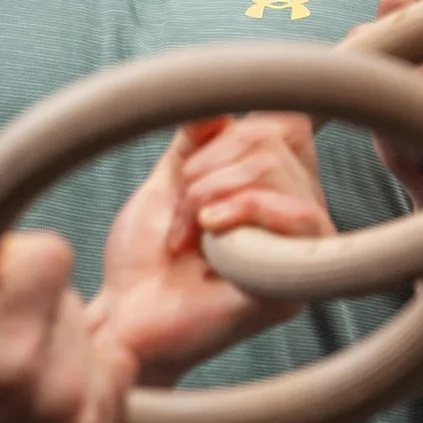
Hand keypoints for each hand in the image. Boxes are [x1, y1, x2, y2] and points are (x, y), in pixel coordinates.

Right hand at [0, 200, 130, 422]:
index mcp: (6, 350)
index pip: (52, 254)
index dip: (3, 259)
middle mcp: (57, 393)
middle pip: (67, 298)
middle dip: (19, 304)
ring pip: (87, 340)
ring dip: (44, 343)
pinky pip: (102, 387)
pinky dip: (66, 384)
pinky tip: (14, 401)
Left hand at [89, 112, 334, 383]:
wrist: (122, 317)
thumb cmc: (143, 262)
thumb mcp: (166, 186)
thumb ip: (195, 143)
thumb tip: (219, 105)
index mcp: (273, 192)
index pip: (285, 125)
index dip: (231, 134)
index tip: (187, 174)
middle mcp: (296, 219)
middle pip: (274, 141)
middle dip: (207, 168)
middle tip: (180, 212)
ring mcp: (301, 251)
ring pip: (276, 171)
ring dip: (210, 193)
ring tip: (186, 234)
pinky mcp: (297, 282)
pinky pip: (299, 217)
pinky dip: (241, 212)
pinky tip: (209, 236)